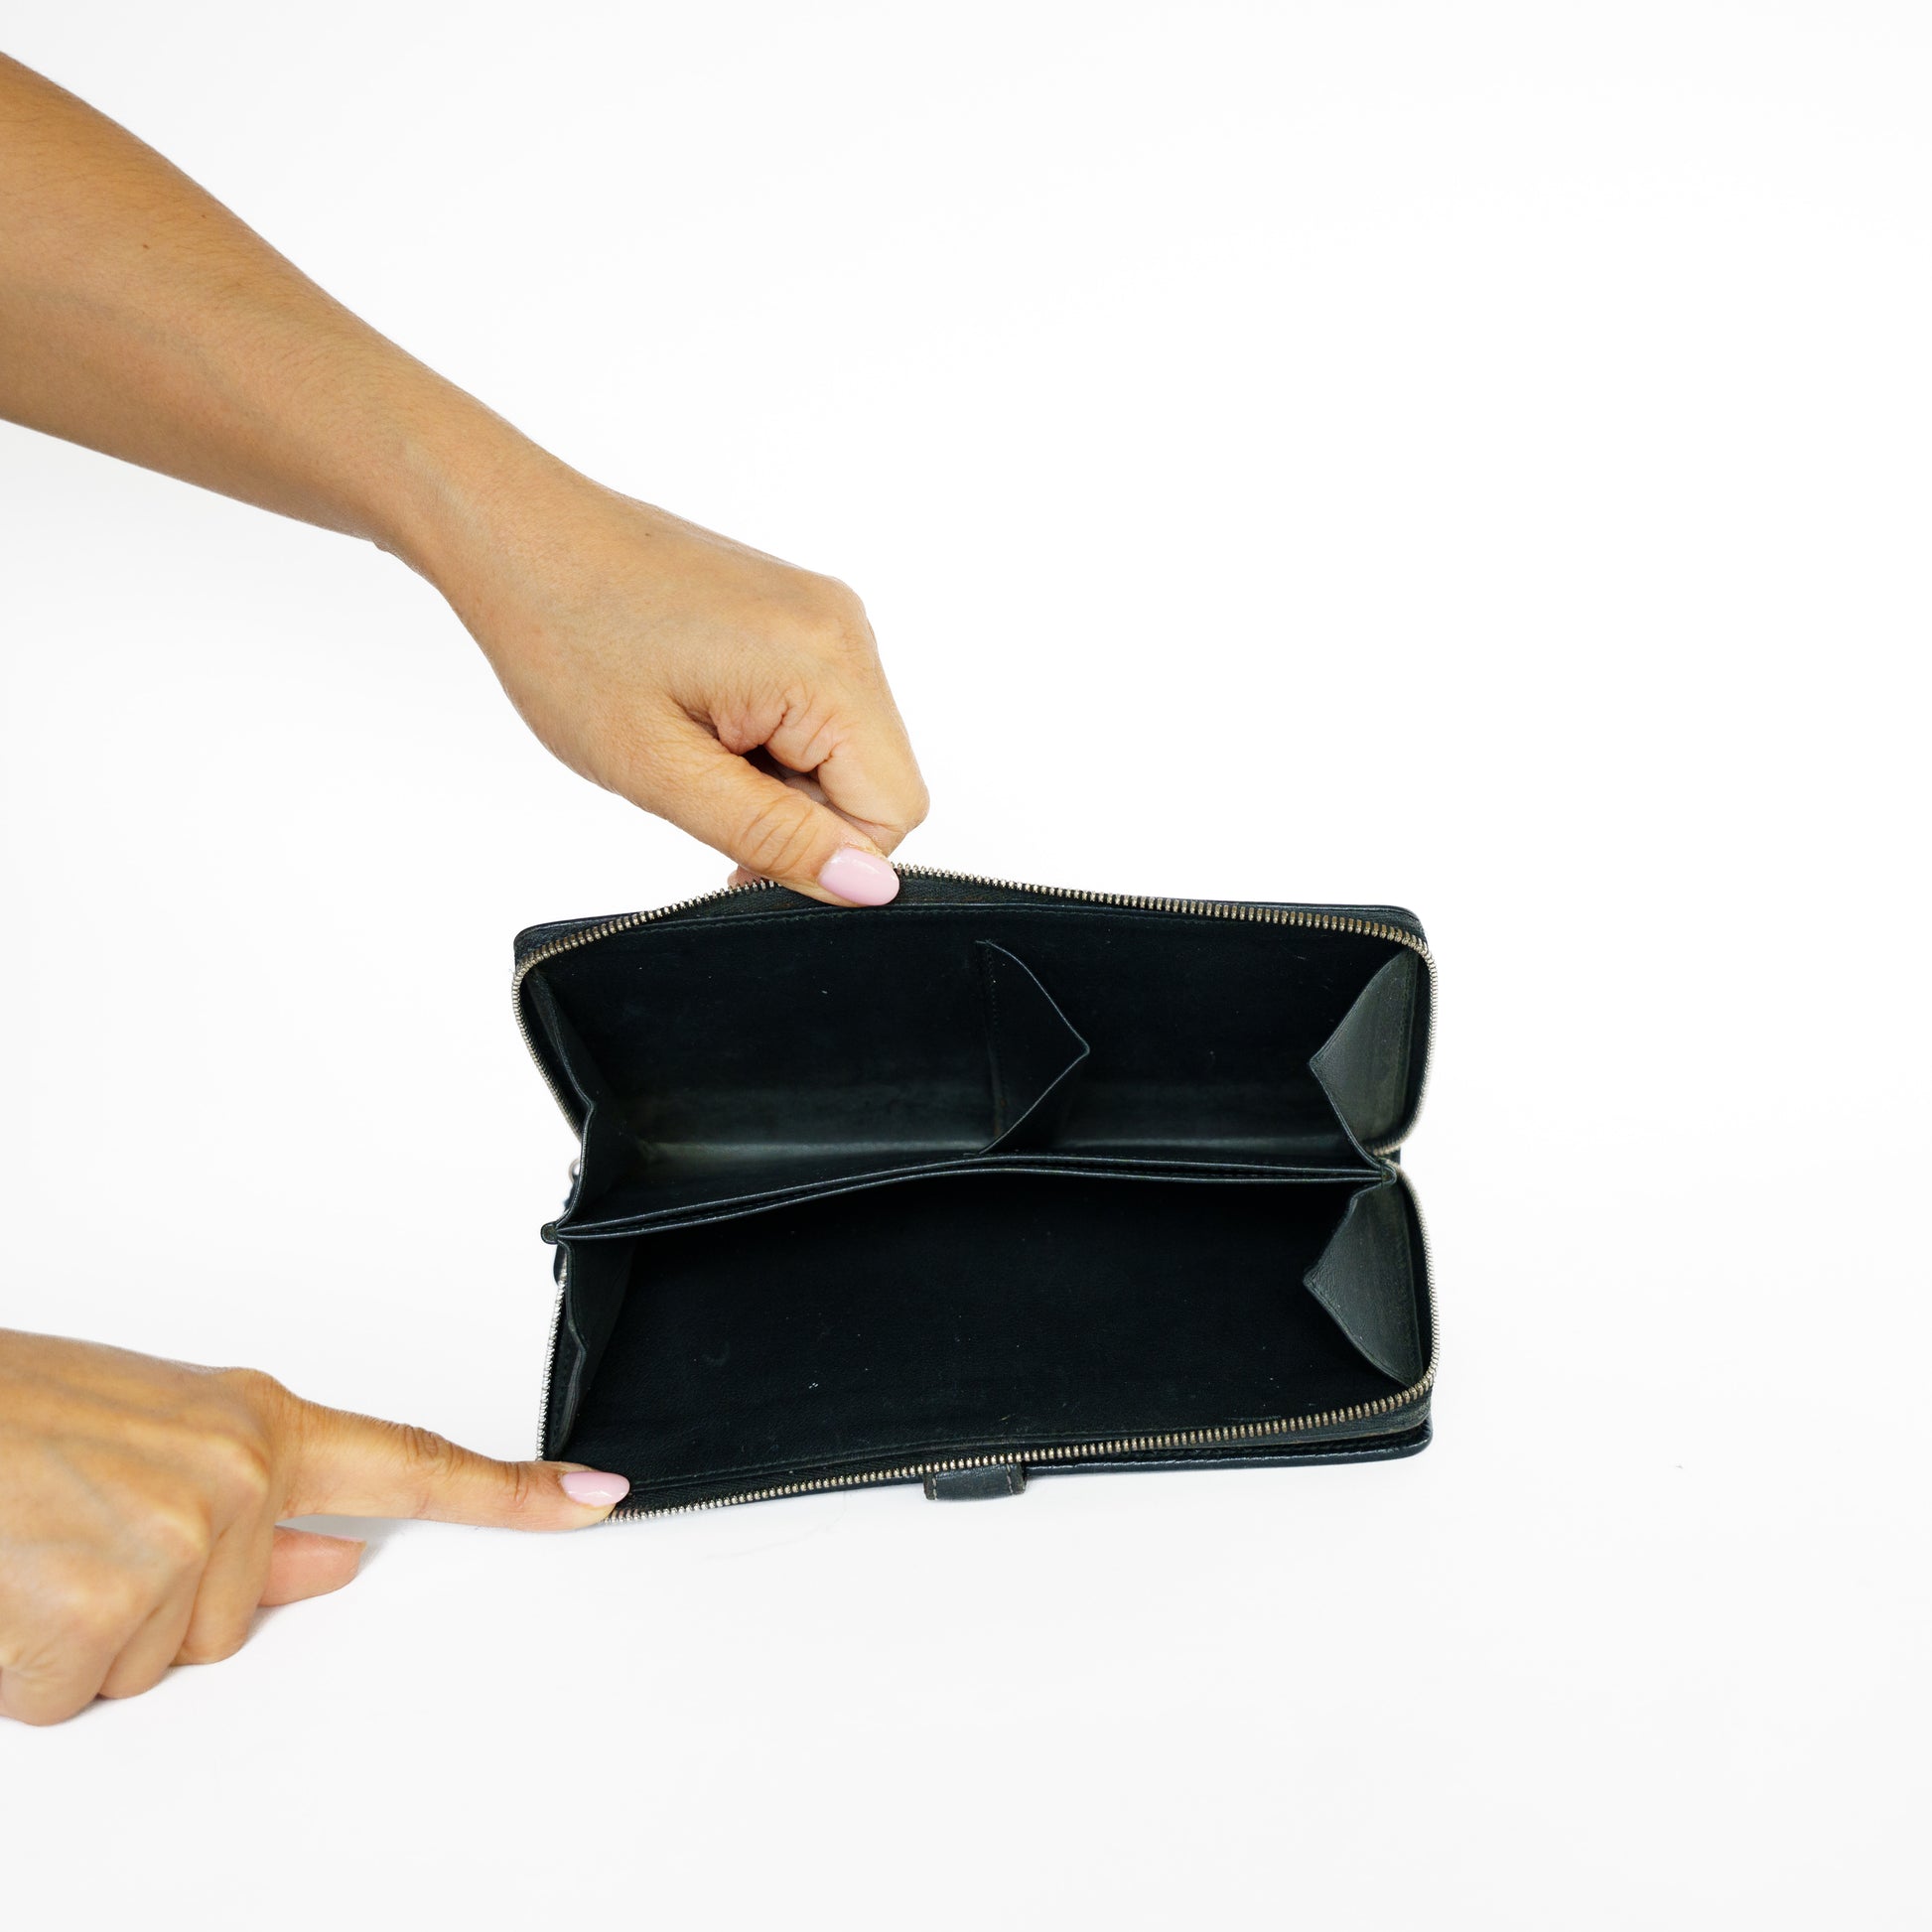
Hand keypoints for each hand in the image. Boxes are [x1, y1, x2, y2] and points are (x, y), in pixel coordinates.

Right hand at [0, 1328, 629, 1724]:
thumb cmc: (8, 1412)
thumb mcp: (149, 1435)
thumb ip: (253, 1503)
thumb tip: (339, 1567)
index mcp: (257, 1425)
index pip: (413, 1463)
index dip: (511, 1492)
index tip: (594, 1499)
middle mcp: (238, 1479)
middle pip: (241, 1614)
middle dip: (157, 1601)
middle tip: (75, 1526)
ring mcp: (181, 1547)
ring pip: (158, 1658)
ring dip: (85, 1630)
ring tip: (30, 1542)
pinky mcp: (106, 1617)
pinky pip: (81, 1691)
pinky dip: (27, 1666)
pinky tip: (4, 1588)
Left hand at [421, 468, 928, 905]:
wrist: (515, 535)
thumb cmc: (564, 637)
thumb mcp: (662, 771)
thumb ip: (775, 837)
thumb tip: (867, 888)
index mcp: (825, 664)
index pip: (894, 813)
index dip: (822, 856)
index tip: (736, 847)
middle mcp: (845, 628)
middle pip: (875, 782)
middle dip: (795, 812)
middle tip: (698, 785)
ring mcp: (826, 614)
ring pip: (844, 752)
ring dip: (775, 776)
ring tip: (690, 741)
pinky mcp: (800, 612)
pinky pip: (819, 710)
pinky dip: (767, 738)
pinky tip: (700, 716)